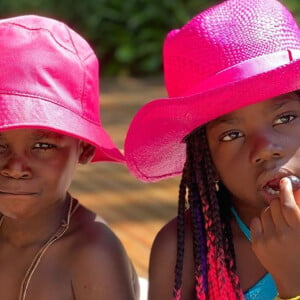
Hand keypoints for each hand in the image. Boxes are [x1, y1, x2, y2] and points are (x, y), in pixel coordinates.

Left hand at [250, 177, 299, 297]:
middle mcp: (282, 234)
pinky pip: (255, 221)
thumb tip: (293, 194)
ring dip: (270, 213)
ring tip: (278, 222)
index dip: (285, 190)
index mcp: (299, 230)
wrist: (296, 280)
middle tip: (282, 207)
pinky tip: (269, 228)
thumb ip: (299, 214)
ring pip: (264, 212)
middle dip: (278, 202)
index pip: (287, 204)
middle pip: (274, 205)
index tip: (283, 182)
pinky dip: (261, 221)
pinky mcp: (257, 244)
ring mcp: (268, 239)